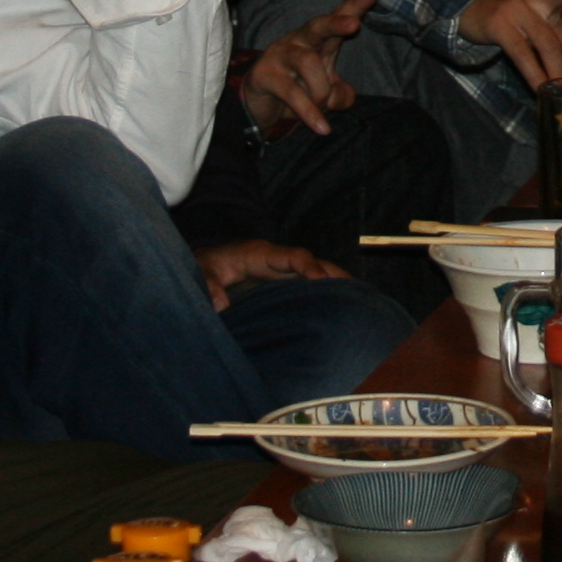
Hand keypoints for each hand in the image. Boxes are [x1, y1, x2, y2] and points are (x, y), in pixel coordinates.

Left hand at [198, 238, 345, 316]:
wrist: (204, 264)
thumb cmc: (204, 267)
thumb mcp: (201, 273)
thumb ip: (209, 286)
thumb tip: (221, 305)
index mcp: (262, 254)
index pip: (295, 257)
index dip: (311, 269)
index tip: (323, 284)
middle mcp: (279, 259)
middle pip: (315, 262)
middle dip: (336, 276)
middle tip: (359, 294)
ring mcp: (283, 269)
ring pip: (317, 272)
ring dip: (336, 284)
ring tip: (360, 303)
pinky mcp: (283, 280)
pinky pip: (310, 283)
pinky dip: (326, 291)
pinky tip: (339, 307)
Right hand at [245, 0, 380, 136]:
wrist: (259, 107)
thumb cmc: (298, 90)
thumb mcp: (326, 94)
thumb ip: (340, 94)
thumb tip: (344, 96)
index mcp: (319, 40)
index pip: (340, 16)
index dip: (358, 3)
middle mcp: (300, 40)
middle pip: (319, 25)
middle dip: (337, 23)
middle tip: (354, 25)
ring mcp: (280, 54)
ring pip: (309, 63)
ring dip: (321, 90)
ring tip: (322, 106)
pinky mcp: (265, 73)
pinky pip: (292, 92)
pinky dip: (310, 113)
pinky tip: (323, 128)